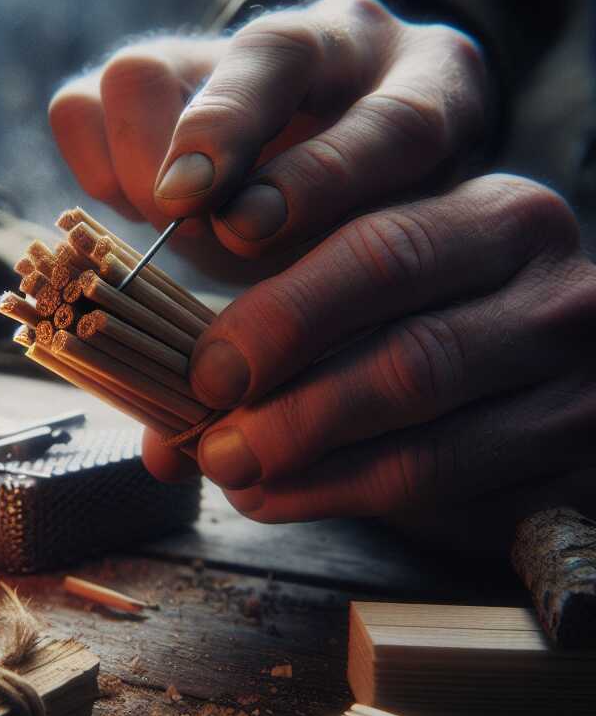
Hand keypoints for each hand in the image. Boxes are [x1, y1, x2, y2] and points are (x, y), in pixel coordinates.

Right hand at [49, 0, 486, 272]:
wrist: (336, 168)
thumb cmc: (373, 227)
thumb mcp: (387, 256)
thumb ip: (361, 282)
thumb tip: (266, 368)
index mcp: (430, 88)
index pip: (394, 116)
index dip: (321, 178)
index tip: (252, 234)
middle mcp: (334, 43)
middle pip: (268, 51)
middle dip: (217, 138)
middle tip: (180, 214)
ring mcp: (228, 51)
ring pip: (144, 71)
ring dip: (138, 166)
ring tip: (165, 226)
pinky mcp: (152, 75)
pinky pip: (85, 103)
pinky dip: (93, 165)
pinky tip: (133, 209)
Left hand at [143, 175, 595, 551]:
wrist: (540, 392)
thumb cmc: (429, 331)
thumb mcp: (362, 305)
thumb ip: (270, 345)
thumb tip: (161, 435)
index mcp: (496, 217)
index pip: (380, 250)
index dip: (280, 316)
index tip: (206, 368)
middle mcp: (558, 288)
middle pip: (407, 353)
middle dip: (289, 405)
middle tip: (211, 440)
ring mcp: (581, 381)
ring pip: (426, 436)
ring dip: (309, 461)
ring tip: (234, 473)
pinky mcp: (578, 463)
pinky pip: (449, 491)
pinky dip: (348, 497)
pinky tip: (283, 498)